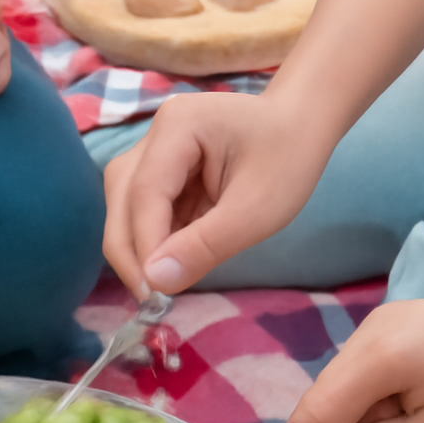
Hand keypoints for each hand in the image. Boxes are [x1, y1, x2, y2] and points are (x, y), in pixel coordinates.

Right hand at [103, 91, 333, 296]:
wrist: (302, 124)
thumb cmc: (289, 158)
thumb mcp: (257, 210)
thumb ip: (206, 245)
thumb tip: (156, 281)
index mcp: (178, 126)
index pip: (144, 192)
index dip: (145, 244)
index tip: (155, 291)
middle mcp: (155, 133)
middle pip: (121, 197)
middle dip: (130, 250)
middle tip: (150, 298)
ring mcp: (153, 150)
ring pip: (124, 204)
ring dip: (137, 246)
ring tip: (159, 283)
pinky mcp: (160, 169)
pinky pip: (143, 208)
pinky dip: (153, 239)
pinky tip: (171, 261)